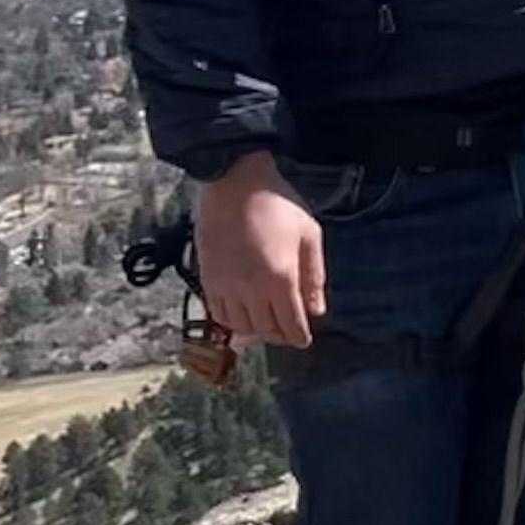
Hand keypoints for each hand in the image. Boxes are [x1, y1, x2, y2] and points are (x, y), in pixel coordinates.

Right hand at [196, 154, 328, 348]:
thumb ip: (314, 276)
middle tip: (289, 331)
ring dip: (257, 331)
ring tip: (268, 324)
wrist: (235, 185)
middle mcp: (251, 289)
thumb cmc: (279, 205)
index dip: (299, 337)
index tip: (304, 340)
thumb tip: (316, 311)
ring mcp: (226, 286)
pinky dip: (232, 322)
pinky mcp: (208, 280)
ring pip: (241, 327)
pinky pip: (218, 315)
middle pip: (266, 329)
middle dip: (280, 335)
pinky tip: (243, 316)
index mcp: (281, 278)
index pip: (290, 324)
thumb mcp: (309, 235)